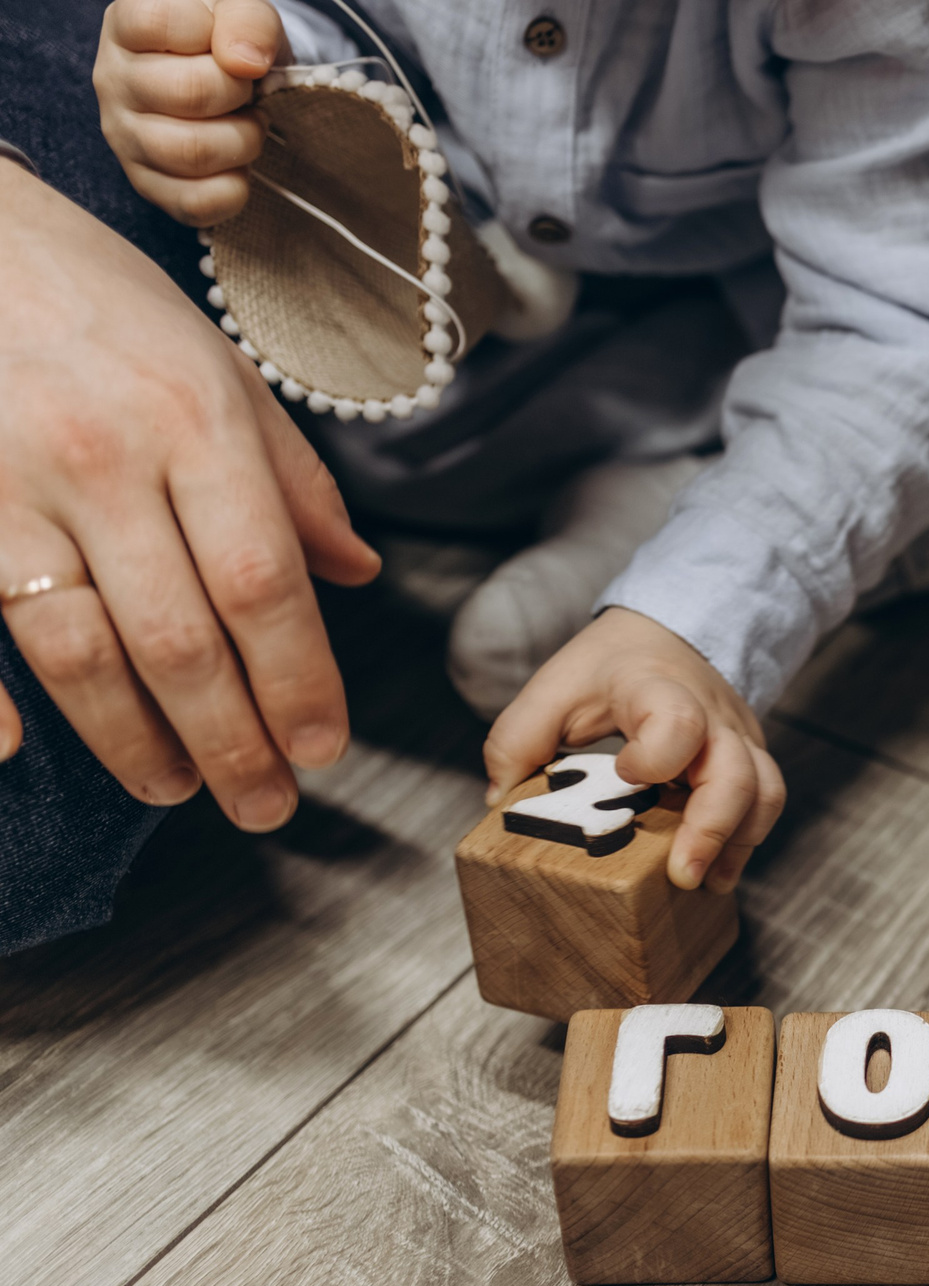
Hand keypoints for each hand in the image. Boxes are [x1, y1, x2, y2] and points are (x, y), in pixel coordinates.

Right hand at [0, 162, 376, 825]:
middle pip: (179, 639)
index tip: (323, 748)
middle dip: (231, 739)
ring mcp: (8, 484)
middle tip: (264, 804)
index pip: (263, 586)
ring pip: (78, 649)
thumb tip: (358, 571)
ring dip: (132, 738)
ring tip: (176, 786)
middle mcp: (104, 460)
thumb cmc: (100, 301)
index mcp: (195, 423)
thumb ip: (290, 477)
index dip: (298, 681)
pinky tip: (20, 751)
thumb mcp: (220, 367)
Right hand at [94, 0, 282, 225]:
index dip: (212, 33)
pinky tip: (239, 164)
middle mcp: (113, 81)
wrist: (230, 81)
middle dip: (240, 92)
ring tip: (247, 123)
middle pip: (189, 93)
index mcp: (125, 26)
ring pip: (192, 152)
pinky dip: (235, 188)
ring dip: (243, 140)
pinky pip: (195, 203)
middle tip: (248, 90)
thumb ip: (246, 19)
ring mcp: (124, 136)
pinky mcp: (147, 185)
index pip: (163, 21)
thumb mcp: (241, 11)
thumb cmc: (227, 40)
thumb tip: (244, 61)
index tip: (225, 42)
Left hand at [485, 607, 786, 893]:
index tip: (627, 774)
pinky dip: (744, 840)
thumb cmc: (611, 666)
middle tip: (682, 875)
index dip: (658, 756)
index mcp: (658, 690)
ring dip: (737, 843)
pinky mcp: (750, 759)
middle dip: (713, 830)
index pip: (678, 721)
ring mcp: (738, 739)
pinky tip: (716, 869)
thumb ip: (517, 738)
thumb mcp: (554, 687)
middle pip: (738, 773)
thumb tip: (502, 802)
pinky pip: (764, 802)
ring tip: (705, 882)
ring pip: (764, 793)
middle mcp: (712, 716)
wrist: (669, 632)